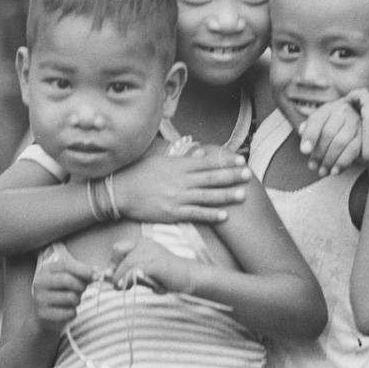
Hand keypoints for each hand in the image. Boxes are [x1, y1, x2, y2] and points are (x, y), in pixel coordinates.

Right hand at [30, 253, 93, 333]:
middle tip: (83, 289)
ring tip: (72, 300)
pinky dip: (72, 312)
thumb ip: (83, 274)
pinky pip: (68, 312)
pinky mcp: (43, 313)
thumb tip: (99, 273)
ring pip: (70, 297)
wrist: (46, 314)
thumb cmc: (61, 292)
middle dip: (80, 285)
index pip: (66, 265)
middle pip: (67, 280)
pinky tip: (67, 310)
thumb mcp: (71, 278)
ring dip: (77, 300)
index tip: (97, 275)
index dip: (83, 270)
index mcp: (47, 269)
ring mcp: (40, 298)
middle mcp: (40, 282)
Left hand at [109, 239, 193, 294]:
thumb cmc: (167, 275)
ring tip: (122, 287)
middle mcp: (145, 244)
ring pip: (125, 263)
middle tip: (117, 282)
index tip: (116, 275)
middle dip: (114, 268)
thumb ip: (129, 272)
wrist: (189, 276)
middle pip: (117, 251)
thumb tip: (109, 277)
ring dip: (119, 277)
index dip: (114, 262)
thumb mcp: (145, 271)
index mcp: (143, 243)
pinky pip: (134, 270)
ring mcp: (150, 252)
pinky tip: (129, 287)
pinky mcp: (155, 263)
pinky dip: (127, 280)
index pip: (118, 248)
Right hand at [114, 147, 249, 223]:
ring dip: (226, 195)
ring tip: (243, 194)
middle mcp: (180, 180)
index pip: (207, 163)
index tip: (240, 160)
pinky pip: (195, 214)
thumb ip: (182, 158)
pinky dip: (211, 214)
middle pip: (211, 178)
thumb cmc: (138, 173)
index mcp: (178, 166)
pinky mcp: (172, 213)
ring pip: (207, 196)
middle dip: (232, 176)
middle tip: (249, 174)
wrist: (119, 191)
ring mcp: (177, 197)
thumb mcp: (160, 160)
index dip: (225, 162)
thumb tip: (201, 152)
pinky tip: (224, 215)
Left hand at [298, 97, 361, 176]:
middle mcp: (344, 112)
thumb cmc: (332, 124)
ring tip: (322, 171)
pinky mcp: (365, 136)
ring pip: (340, 142)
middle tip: (312, 166)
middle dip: (318, 153)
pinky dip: (343, 162)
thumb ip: (309, 129)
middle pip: (328, 133)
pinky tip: (335, 171)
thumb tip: (302, 135)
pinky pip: (353, 150)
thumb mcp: (319, 123)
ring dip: (329, 160)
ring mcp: (356, 123)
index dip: (310, 137)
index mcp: (329, 108)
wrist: (354, 122)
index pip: (316, 121)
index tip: (304, 151)